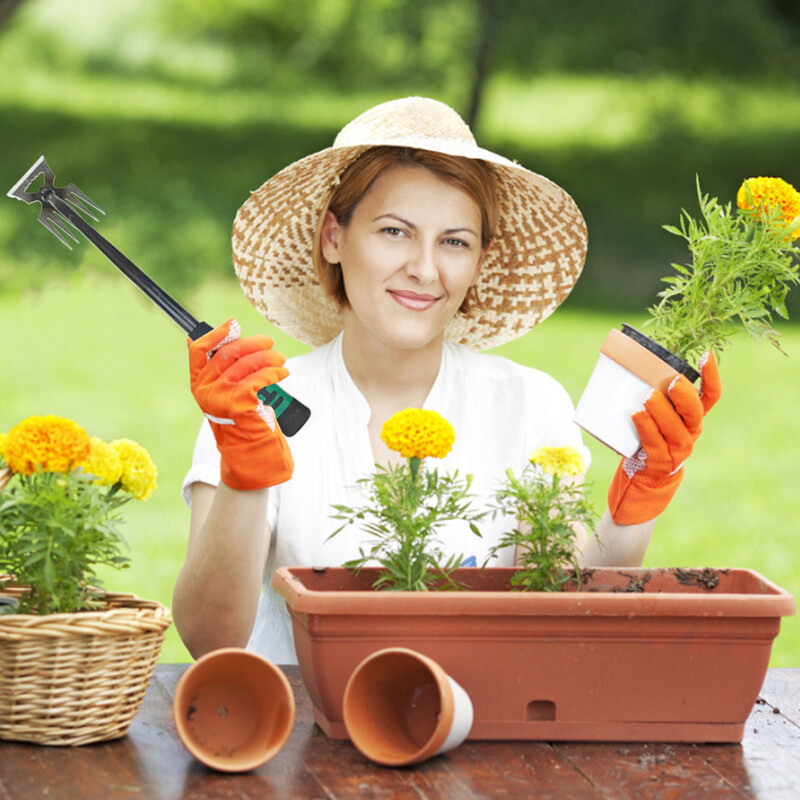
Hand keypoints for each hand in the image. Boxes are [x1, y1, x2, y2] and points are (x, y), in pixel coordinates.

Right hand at [188, 319, 293, 489]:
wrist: (248, 447)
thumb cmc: (240, 415)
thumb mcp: (225, 390)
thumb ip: (221, 368)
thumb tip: (217, 334)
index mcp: (198, 382)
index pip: (198, 350)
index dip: (215, 334)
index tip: (233, 325)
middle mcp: (205, 388)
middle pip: (228, 353)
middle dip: (252, 344)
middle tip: (270, 343)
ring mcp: (220, 395)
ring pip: (247, 363)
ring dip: (269, 357)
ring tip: (280, 360)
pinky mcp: (239, 402)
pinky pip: (260, 377)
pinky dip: (275, 372)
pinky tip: (282, 373)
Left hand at [607, 352, 720, 524]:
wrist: (643, 479)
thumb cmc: (647, 439)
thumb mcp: (654, 415)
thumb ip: (648, 394)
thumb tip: (624, 359)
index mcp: (692, 417)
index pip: (711, 396)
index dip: (711, 376)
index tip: (705, 354)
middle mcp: (690, 432)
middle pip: (695, 412)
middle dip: (685, 395)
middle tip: (671, 381)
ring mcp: (677, 450)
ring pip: (676, 429)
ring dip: (662, 411)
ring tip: (648, 397)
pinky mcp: (660, 462)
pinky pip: (655, 444)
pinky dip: (646, 428)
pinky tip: (637, 415)